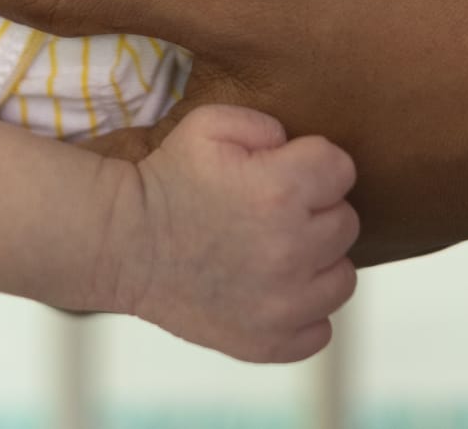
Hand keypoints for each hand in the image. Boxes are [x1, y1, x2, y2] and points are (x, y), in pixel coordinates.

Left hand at [0, 0, 467, 263]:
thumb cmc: (417, 42)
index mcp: (184, 205)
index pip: (43, 165)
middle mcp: (234, 236)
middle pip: (117, 153)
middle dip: (64, 85)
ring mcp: (304, 214)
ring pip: (194, 132)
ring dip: (158, 74)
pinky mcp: (362, 178)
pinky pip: (262, 126)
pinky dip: (237, 77)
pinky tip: (235, 14)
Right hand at [107, 105, 356, 362]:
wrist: (122, 243)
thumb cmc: (168, 178)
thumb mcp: (209, 124)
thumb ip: (267, 125)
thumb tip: (297, 151)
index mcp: (281, 190)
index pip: (341, 168)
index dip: (311, 164)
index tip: (280, 172)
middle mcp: (290, 249)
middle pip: (345, 223)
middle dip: (314, 211)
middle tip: (269, 213)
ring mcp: (282, 305)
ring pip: (341, 278)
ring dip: (316, 264)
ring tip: (273, 252)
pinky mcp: (269, 344)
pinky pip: (321, 330)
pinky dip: (302, 313)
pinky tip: (270, 292)